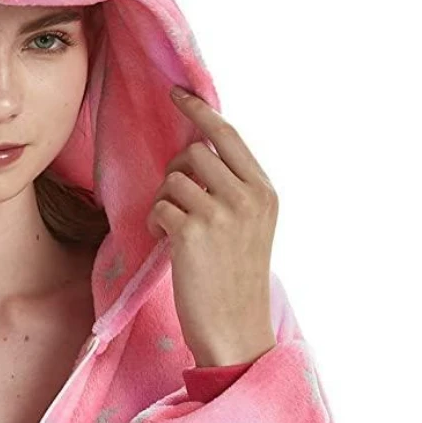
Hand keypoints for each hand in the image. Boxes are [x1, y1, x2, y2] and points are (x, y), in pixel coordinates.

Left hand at [145, 86, 277, 367]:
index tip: (177, 93)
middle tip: (179, 203)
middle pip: (194, 151)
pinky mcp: (193, 231)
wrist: (236, 329)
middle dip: (176, 172)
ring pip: (173, 177)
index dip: (199, 110)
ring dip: (165, 201)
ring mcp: (222, 213)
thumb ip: (233, 188)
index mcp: (265, 191)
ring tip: (176, 230)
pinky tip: (167, 243)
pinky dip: (156, 222)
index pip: (228, 135)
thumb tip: (196, 150)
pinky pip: (160, 205)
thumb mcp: (250, 226)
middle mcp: (248, 196)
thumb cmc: (235, 278)